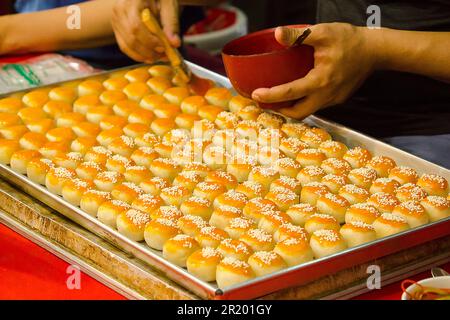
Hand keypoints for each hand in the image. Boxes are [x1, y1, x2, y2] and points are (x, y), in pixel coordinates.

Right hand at [112, 0, 179, 62]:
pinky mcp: (116, 28)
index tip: (164, 47)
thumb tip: (174, 43)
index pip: (136, 27)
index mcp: (131, 1)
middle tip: (164, 55)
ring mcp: (115, 20)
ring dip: (144, 56)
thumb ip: (171, 23)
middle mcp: (119, 10)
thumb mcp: (168, 5)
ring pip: (126, 46)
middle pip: (130, 39)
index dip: (150, 41)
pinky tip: (151, 55)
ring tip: (160, 55)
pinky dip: (138, 54)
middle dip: (149, 52)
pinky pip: (125, 47)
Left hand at [252, 23, 376, 118]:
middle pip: (298, 113)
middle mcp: (327, 95)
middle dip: (280, 110)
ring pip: (308, 111)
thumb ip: (298, 35)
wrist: (375, 50)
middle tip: (266, 101)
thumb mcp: (323, 32)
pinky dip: (304, 102)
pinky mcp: (338, 99)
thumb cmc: (350, 40)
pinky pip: (317, 105)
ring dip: (292, 108)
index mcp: (321, 81)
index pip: (290, 92)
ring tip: (278, 99)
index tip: (256, 95)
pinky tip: (298, 93)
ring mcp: (333, 99)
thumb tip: (277, 34)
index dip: (271, 95)